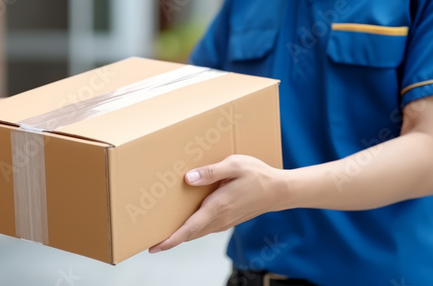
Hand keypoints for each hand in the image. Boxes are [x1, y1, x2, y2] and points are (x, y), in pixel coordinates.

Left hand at [149, 154, 289, 252]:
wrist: (280, 191)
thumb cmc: (258, 176)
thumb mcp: (235, 165)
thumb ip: (211, 172)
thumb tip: (189, 178)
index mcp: (219, 206)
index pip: (190, 228)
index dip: (172, 239)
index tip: (156, 246)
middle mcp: (220, 218)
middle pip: (190, 234)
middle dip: (171, 240)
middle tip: (151, 243)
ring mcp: (225, 222)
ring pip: (197, 232)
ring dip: (181, 235)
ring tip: (164, 233)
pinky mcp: (228, 220)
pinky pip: (205, 228)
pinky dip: (192, 230)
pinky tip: (186, 223)